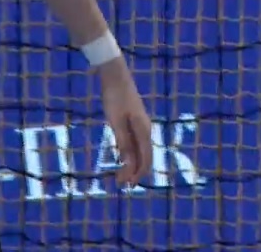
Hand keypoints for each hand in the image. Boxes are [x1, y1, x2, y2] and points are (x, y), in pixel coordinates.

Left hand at [96, 58, 153, 187]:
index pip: (145, 159)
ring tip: (121, 175)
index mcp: (143, 131)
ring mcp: (140, 125)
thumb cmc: (114, 97)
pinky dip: (129, 153)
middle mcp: (145, 130)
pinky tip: (121, 158)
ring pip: (139, 150)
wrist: (115, 75)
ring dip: (131, 164)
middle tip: (121, 184)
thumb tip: (127, 162)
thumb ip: (122, 141)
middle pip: (143, 157)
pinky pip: (134, 142)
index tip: (127, 184)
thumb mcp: (115, 120)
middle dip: (134, 172)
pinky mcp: (133, 121)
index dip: (137, 174)